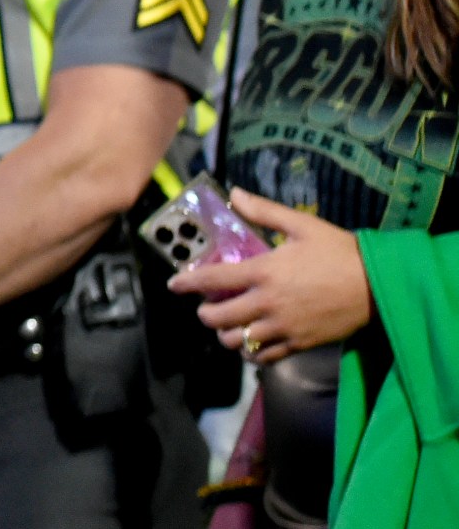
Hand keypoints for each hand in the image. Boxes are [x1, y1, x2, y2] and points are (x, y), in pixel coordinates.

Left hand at [167, 189, 371, 362]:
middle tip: (206, 306)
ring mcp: (284, 327)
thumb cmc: (339, 252)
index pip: (212, 281)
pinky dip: (252, 351)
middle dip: (204, 313)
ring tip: (229, 323)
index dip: (187, 284)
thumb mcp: (301, 225)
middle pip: (218, 318)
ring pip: (237, 341)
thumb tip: (235, 194)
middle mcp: (268, 303)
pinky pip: (264, 356)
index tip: (173, 285)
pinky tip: (252, 339)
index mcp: (264, 272)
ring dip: (226, 333)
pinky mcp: (300, 343)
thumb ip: (264, 211)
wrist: (378, 286)